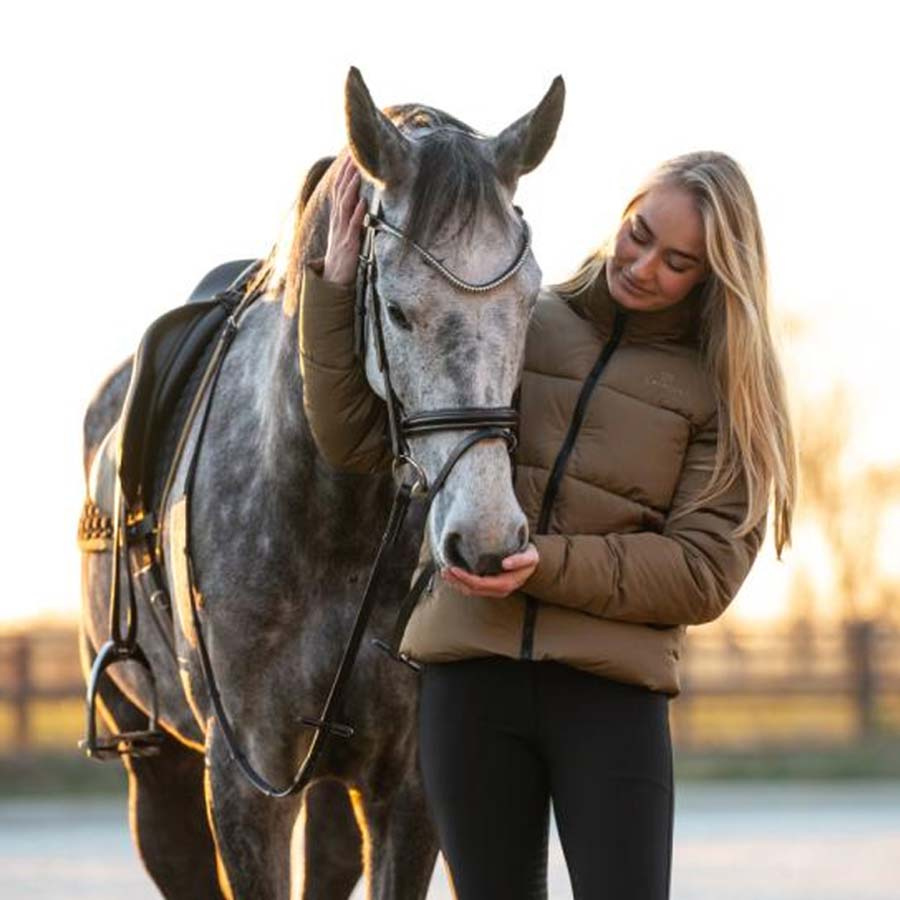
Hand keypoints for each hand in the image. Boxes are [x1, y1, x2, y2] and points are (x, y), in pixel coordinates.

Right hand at [323, 155, 366, 284]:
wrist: (334, 280)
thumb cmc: (343, 256)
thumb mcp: (346, 232)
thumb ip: (352, 216)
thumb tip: (361, 200)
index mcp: (337, 217)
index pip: (340, 188)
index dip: (344, 171)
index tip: (350, 153)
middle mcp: (338, 221)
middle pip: (341, 191)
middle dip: (347, 172)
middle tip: (352, 152)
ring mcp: (342, 231)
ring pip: (345, 205)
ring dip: (351, 188)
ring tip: (357, 171)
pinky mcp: (349, 244)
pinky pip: (353, 226)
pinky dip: (357, 214)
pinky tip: (363, 202)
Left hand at [440, 542, 538, 598]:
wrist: (532, 564)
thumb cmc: (529, 558)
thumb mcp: (530, 557)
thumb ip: (520, 560)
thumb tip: (505, 564)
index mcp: (505, 584)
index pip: (480, 584)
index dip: (465, 578)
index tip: (454, 569)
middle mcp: (498, 591)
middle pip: (472, 590)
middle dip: (456, 581)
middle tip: (444, 570)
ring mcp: (493, 591)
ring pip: (470, 591)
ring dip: (456, 583)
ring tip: (444, 572)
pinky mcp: (489, 587)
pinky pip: (472, 588)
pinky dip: (460, 583)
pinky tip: (452, 575)